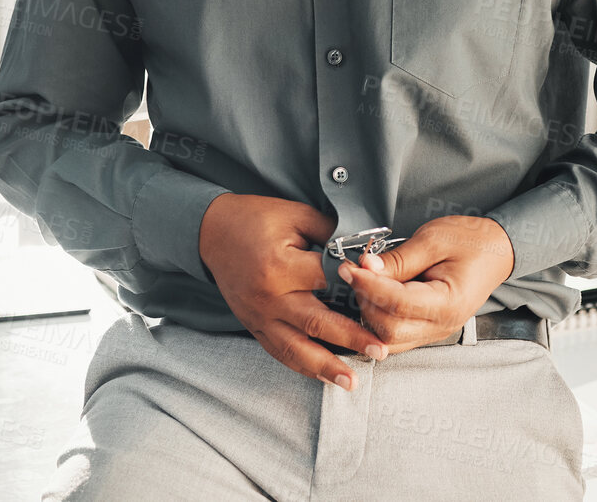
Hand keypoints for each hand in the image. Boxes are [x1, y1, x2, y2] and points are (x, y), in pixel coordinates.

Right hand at [198, 193, 388, 389]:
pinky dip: (303, 366)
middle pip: (316, 322)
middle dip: (351, 339)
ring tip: (353, 382)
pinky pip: (279, 352)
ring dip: (326, 367)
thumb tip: (364, 251)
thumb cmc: (257, 219)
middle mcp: (269, 296)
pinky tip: (324, 376)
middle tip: (381, 350)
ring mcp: (259, 316)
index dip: (358, 287)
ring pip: (296, 348)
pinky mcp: (254, 326)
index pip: (328, 281)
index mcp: (281, 266)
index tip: (385, 298)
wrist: (212, 232)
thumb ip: (331, 232)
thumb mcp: (296, 215)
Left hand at [337, 215, 515, 353]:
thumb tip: (366, 268)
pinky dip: (379, 318)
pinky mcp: (428, 330)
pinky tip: (375, 294)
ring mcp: (435, 331)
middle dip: (366, 301)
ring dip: (369, 312)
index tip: (350, 267)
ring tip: (367, 281)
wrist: (497, 250)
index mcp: (450, 303)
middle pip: (389, 330)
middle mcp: (443, 325)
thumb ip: (399, 259)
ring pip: (388, 339)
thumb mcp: (434, 239)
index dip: (369, 286)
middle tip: (356, 271)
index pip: (398, 304)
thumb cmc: (472, 241)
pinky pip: (395, 335)